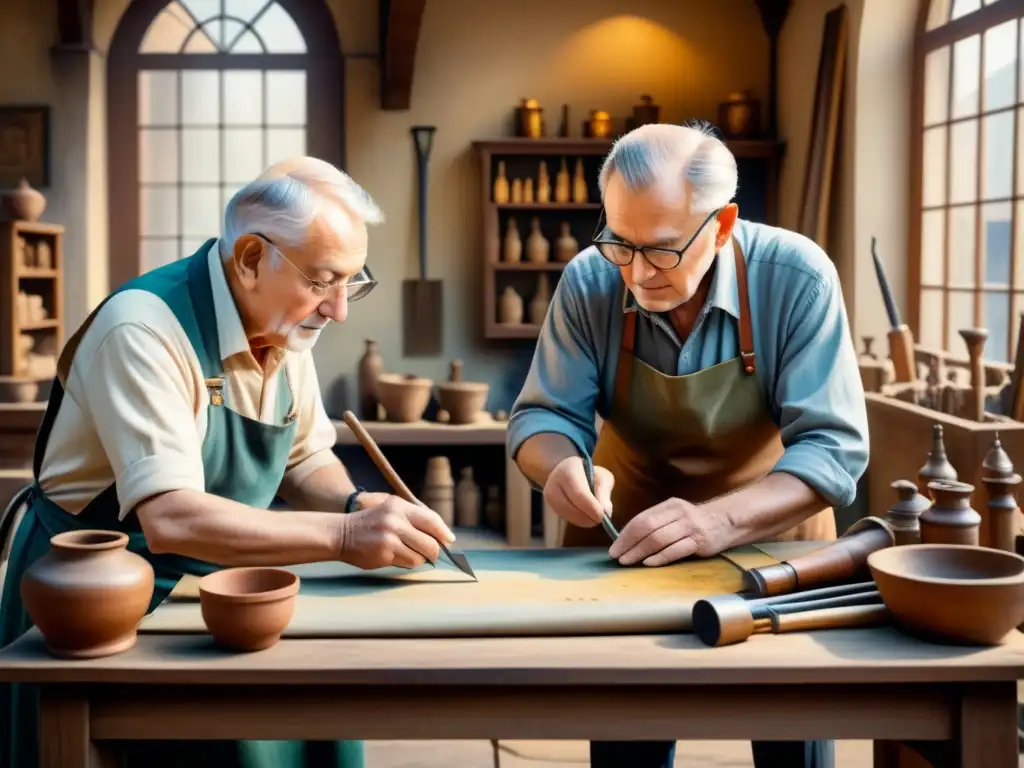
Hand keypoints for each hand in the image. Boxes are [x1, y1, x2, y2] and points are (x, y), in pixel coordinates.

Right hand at [338, 494, 454, 569]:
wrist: (341, 534)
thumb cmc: (369, 523)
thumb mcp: (390, 510)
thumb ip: (413, 518)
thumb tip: (441, 535)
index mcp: (399, 507)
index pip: (432, 520)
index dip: (444, 532)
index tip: (450, 541)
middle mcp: (396, 521)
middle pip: (431, 542)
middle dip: (434, 551)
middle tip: (431, 554)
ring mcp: (390, 538)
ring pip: (420, 556)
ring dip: (419, 559)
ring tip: (407, 553)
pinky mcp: (384, 553)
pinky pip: (407, 563)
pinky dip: (406, 562)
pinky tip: (396, 557)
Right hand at [543, 456, 613, 528]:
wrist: (569, 470)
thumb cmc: (589, 473)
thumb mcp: (602, 476)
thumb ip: (604, 492)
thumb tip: (606, 512)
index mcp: (568, 469)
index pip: (579, 493)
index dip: (591, 507)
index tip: (603, 517)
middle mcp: (554, 481)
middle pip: (571, 506)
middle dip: (588, 517)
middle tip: (601, 520)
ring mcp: (549, 494)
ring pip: (567, 515)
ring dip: (583, 520)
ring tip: (595, 517)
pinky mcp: (550, 505)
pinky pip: (566, 517)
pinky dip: (578, 520)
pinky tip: (586, 516)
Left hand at [609, 497, 725, 566]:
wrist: (726, 521)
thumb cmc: (694, 522)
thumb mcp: (675, 515)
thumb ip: (656, 523)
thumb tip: (628, 540)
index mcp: (669, 506)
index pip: (641, 519)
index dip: (625, 534)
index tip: (614, 548)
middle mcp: (678, 513)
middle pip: (647, 527)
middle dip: (628, 543)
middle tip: (617, 556)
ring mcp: (689, 527)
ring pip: (659, 538)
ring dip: (640, 551)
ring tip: (628, 561)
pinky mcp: (700, 541)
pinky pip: (676, 549)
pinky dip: (660, 557)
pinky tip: (648, 563)